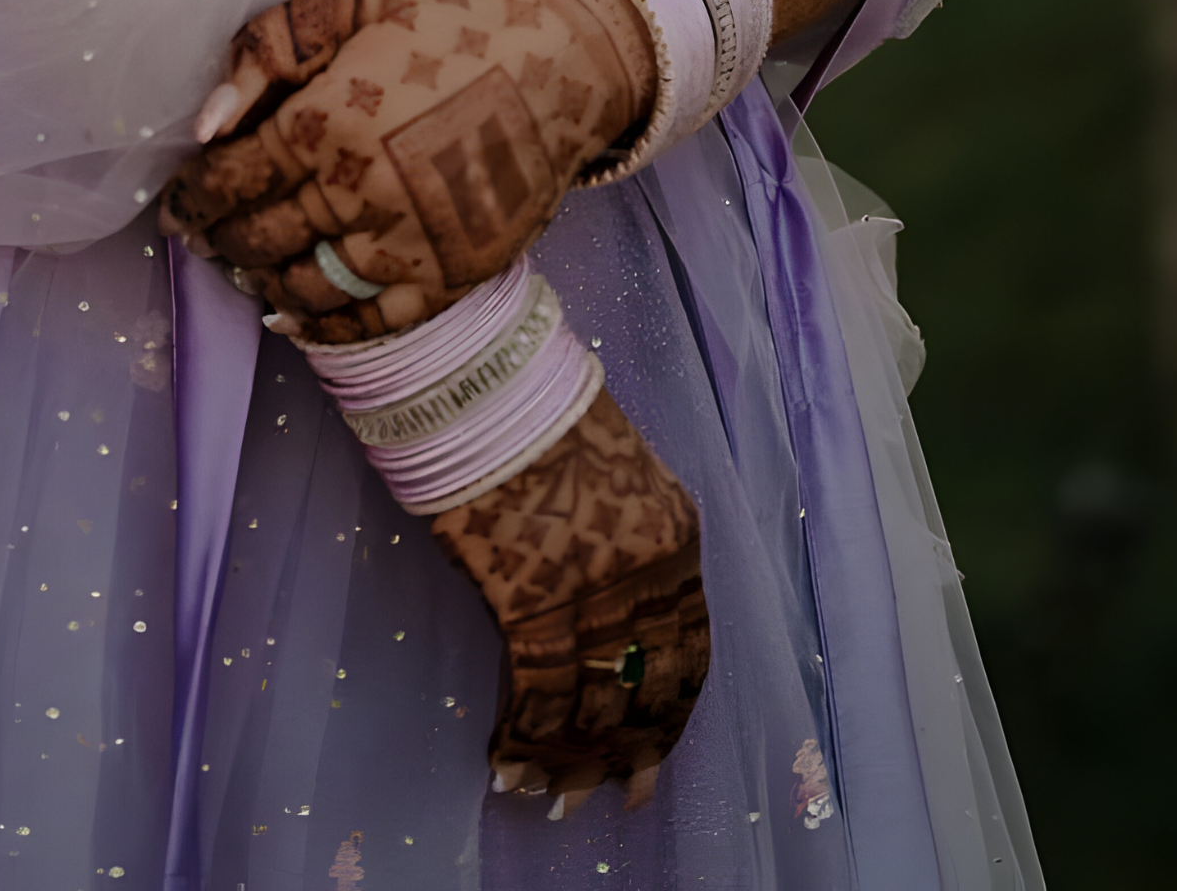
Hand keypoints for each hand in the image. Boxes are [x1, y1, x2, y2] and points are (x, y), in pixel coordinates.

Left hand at [164, 0, 654, 336]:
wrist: (555, 74)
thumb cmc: (440, 33)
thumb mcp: (347, 6)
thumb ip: (266, 49)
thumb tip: (207, 123)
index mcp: (329, 120)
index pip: (233, 179)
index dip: (192, 197)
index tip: (175, 204)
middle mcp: (362, 192)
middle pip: (259, 238)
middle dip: (217, 240)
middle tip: (200, 238)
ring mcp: (407, 246)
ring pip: (303, 288)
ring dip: (259, 283)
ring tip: (242, 268)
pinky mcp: (448, 280)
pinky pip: (366, 324)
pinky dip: (318, 329)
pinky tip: (290, 315)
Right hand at [436, 392, 709, 809]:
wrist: (486, 377)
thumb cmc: (540, 409)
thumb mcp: (619, 472)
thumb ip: (632, 539)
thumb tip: (614, 603)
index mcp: (677, 541)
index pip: (690, 651)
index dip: (671, 711)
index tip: (655, 752)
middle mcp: (645, 577)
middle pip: (648, 688)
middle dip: (632, 750)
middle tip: (617, 795)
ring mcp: (589, 595)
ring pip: (593, 704)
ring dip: (571, 760)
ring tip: (554, 799)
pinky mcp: (529, 602)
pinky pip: (536, 695)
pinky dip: (524, 740)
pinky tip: (508, 768)